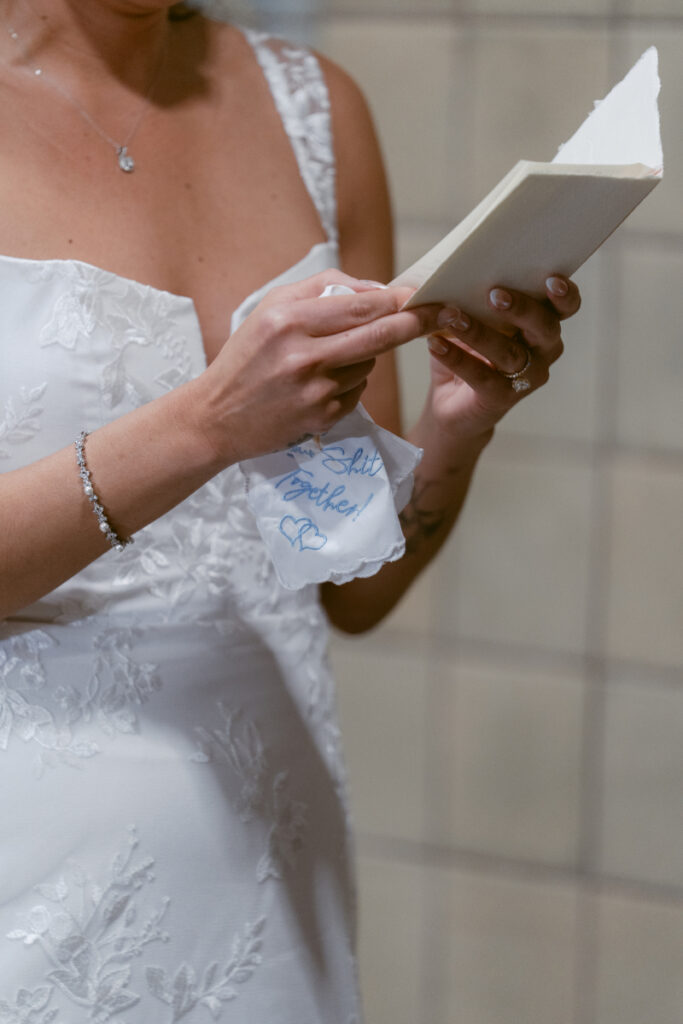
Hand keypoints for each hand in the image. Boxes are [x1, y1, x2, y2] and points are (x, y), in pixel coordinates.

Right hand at [192, 270, 442, 463]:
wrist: (217, 417)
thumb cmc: (246, 355)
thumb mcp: (271, 307)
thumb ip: (322, 288)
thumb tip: (376, 288)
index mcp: (289, 321)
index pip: (360, 307)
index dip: (398, 300)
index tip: (424, 294)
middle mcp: (304, 357)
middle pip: (379, 337)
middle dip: (416, 323)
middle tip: (442, 314)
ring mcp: (315, 392)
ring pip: (369, 364)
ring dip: (366, 354)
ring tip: (330, 356)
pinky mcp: (323, 418)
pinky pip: (357, 391)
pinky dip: (351, 381)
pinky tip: (322, 382)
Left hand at [424, 275, 580, 442]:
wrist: (451, 402)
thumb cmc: (466, 348)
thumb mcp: (470, 316)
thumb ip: (470, 296)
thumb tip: (446, 273)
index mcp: (542, 323)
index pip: (566, 307)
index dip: (565, 295)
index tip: (552, 279)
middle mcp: (543, 351)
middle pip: (544, 328)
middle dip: (522, 309)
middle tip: (494, 293)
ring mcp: (526, 378)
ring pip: (510, 354)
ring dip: (479, 333)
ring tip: (451, 317)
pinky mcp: (502, 398)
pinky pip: (482, 377)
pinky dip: (457, 359)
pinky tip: (436, 344)